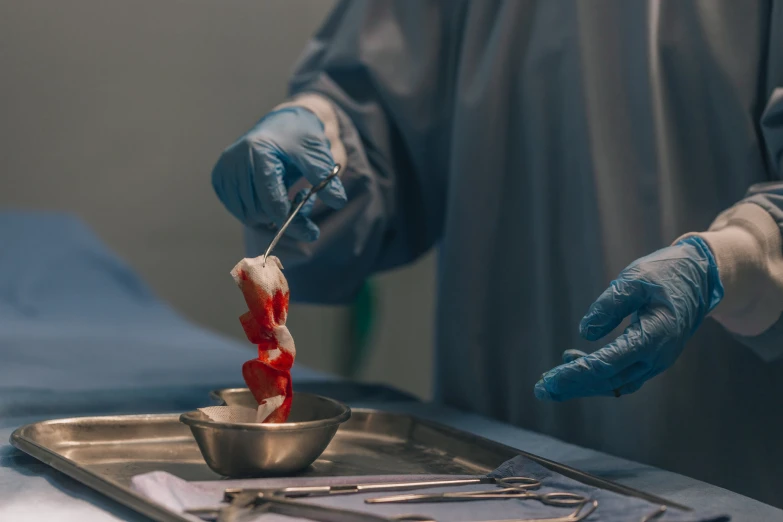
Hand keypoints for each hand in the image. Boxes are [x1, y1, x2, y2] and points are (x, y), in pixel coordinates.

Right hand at [211, 107, 346, 240]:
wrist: (282, 123)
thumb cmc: (299, 137)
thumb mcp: (316, 154)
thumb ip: (324, 178)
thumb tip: (338, 201)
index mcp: (258, 151)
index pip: (270, 199)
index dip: (291, 219)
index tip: (312, 233)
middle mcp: (235, 160)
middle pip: (258, 211)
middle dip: (284, 218)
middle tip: (304, 204)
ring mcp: (225, 169)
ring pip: (247, 215)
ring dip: (270, 216)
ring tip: (289, 197)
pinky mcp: (220, 178)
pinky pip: (239, 210)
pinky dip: (257, 213)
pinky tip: (271, 197)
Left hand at [534, 236, 723, 400]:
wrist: (699, 279)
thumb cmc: (665, 274)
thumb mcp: (635, 279)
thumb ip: (610, 304)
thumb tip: (585, 332)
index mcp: (654, 336)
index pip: (608, 363)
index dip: (577, 373)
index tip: (549, 380)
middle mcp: (656, 356)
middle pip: (609, 380)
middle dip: (574, 385)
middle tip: (541, 389)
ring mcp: (655, 361)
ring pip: (615, 383)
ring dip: (583, 384)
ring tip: (550, 380)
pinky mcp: (651, 359)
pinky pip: (622, 376)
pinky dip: (597, 375)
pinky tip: (574, 362)